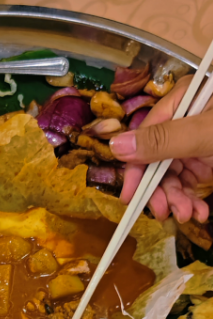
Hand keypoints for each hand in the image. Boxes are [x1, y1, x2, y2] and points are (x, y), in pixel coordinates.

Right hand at [109, 75, 212, 223]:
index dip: (137, 168)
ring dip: (178, 200)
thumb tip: (115, 146)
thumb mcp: (208, 133)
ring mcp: (200, 143)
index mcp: (185, 102)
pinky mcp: (210, 161)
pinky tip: (199, 213)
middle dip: (162, 189)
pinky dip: (192, 201)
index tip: (131, 197)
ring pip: (174, 175)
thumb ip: (164, 139)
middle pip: (158, 159)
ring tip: (189, 216)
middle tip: (166, 213)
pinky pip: (191, 183)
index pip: (147, 135)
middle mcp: (189, 121)